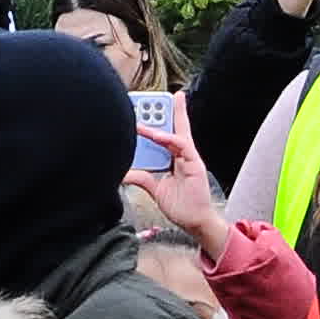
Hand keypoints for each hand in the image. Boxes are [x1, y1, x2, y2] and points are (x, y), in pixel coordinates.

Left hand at [127, 106, 231, 262]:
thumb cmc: (182, 206)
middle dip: (168, 110)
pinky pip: (182, 147)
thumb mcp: (155, 189)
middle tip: (156, 96)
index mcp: (176, 159)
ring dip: (164, 121)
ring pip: (178, 132)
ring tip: (147, 111)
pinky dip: (169, 139)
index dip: (162, 119)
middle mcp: (184, 155)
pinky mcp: (195, 165)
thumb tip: (124, 172)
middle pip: (176, 127)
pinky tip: (156, 135)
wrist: (194, 223)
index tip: (151, 104)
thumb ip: (142, 178)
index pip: (169, 133)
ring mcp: (190, 159)